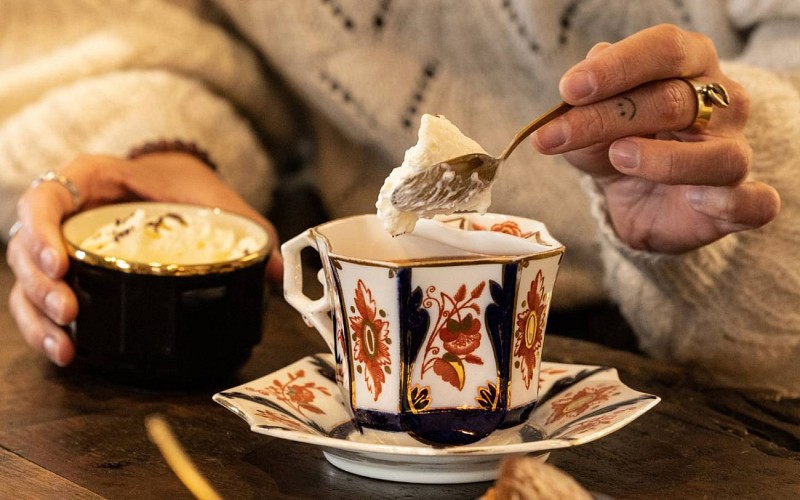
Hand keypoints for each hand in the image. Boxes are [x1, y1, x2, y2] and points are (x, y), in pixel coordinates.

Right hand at [6, 152, 282, 365]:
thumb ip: (246, 228)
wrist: (178, 186)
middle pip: (24, 248)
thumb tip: (277, 271)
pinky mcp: (68, 277)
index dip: (42, 231)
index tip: (61, 264)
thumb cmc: (187, 186)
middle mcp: (65, 213)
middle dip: (41, 285)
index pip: (44, 197)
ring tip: (66, 345)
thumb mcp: (217, 199)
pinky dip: (46, 329)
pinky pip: (40, 303)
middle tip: (69, 309)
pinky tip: (67, 351)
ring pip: (25, 282)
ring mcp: (61, 247)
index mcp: (91, 180)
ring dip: (38, 317)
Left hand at [531, 24, 779, 252]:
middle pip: (674, 101)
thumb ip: (584, 105)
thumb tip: (583, 76)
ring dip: (664, 159)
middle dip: (608, 118)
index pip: (664, 49)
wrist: (636, 202)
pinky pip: (754, 202)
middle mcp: (722, 104)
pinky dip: (728, 202)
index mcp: (689, 65)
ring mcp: (734, 152)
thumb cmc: (618, 146)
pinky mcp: (739, 202)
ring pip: (717, 154)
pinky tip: (695, 199)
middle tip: (558, 136)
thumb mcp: (589, 124)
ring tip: (618, 157)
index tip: (570, 89)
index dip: (617, 66)